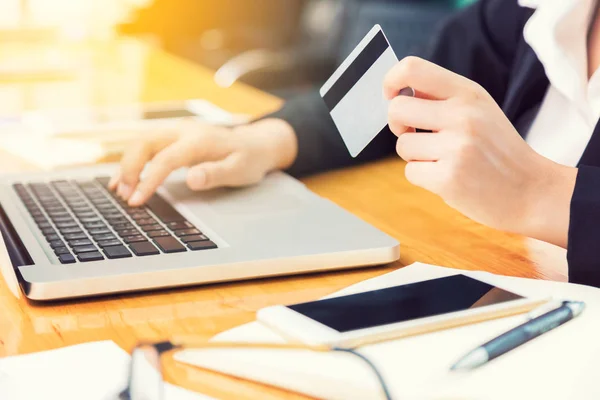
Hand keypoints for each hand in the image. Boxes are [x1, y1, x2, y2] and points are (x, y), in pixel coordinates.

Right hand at [109, 118, 297, 205]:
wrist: (255, 144)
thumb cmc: (249, 159)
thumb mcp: (240, 170)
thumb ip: (216, 174)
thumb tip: (192, 179)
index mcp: (199, 140)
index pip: (165, 159)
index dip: (148, 180)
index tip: (137, 200)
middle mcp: (184, 131)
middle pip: (145, 142)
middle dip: (129, 168)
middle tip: (124, 195)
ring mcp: (177, 132)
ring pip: (141, 142)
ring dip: (127, 165)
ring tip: (118, 190)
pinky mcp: (174, 139)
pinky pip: (147, 146)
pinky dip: (132, 161)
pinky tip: (123, 179)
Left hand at [384, 57, 576, 247]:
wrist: (532, 190)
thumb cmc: (497, 149)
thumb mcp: (480, 109)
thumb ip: (443, 97)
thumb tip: (398, 92)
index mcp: (469, 93)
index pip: (412, 69)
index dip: (391, 80)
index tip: (391, 95)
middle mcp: (463, 115)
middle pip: (397, 109)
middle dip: (398, 125)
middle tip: (414, 133)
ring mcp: (456, 147)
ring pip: (403, 145)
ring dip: (415, 156)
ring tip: (443, 160)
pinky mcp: (449, 178)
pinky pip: (410, 172)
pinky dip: (423, 177)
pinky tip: (448, 177)